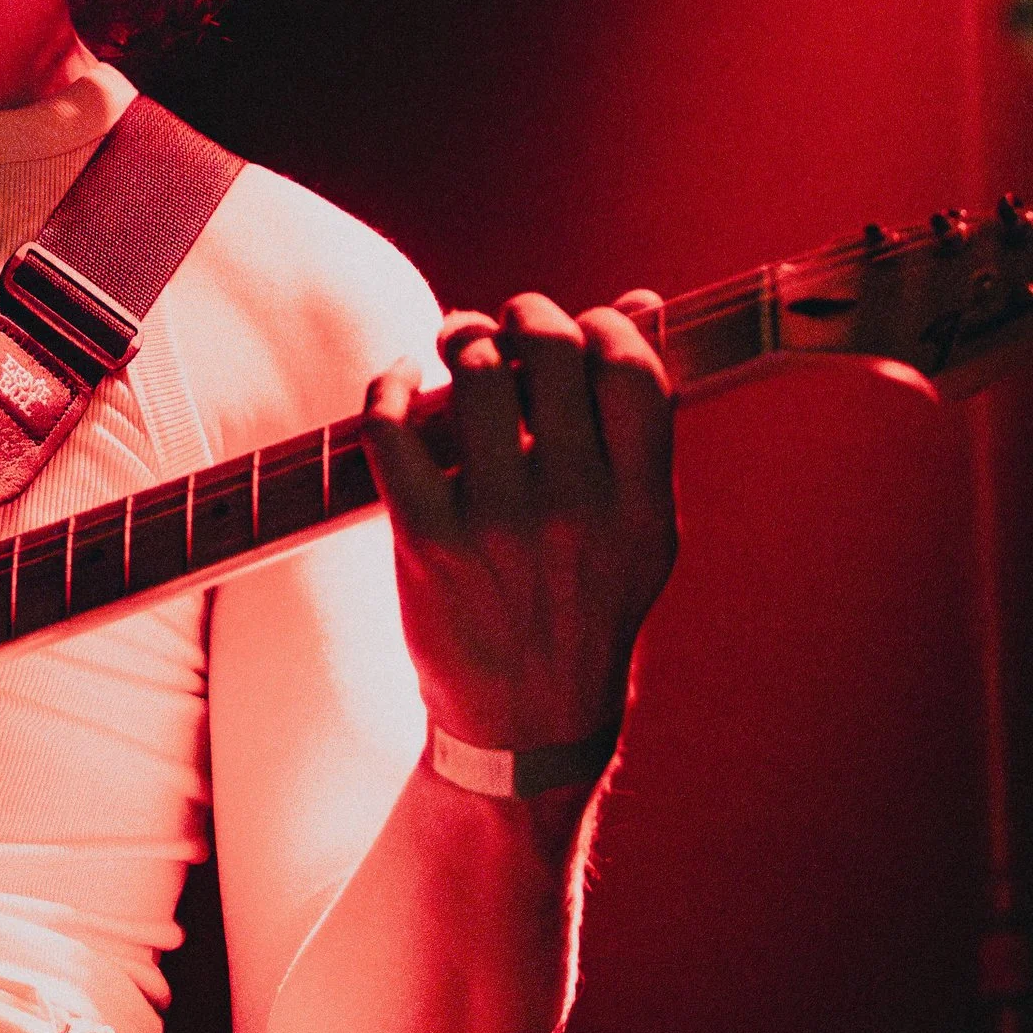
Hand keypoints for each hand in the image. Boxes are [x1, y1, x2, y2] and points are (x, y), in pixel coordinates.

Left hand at [361, 292, 677, 765]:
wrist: (523, 729)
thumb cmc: (582, 613)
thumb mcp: (638, 530)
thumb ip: (640, 425)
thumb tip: (644, 303)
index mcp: (640, 504)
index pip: (631, 368)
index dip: (602, 324)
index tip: (578, 329)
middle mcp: (576, 507)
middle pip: (550, 349)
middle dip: (522, 313)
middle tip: (504, 325)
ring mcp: (499, 524)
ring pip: (475, 373)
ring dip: (461, 338)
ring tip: (457, 346)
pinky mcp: (426, 543)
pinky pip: (393, 428)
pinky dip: (388, 386)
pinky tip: (398, 383)